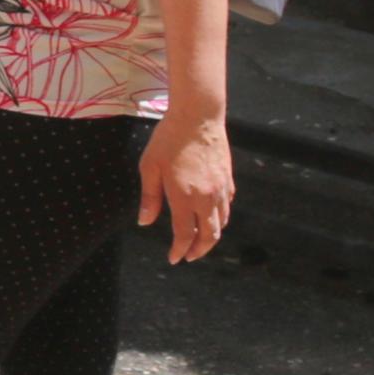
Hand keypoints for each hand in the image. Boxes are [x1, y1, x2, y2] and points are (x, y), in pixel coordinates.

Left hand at [140, 112, 232, 263]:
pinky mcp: (228, 179)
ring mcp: (221, 189)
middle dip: (199, 250)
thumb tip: (145, 222)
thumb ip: (150, 197)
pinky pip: (227, 207)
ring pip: (221, 223)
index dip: (179, 250)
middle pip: (209, 235)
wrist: (198, 116)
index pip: (184, 234)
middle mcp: (207, 198)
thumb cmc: (169, 139)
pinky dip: (221, 218)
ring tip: (200, 240)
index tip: (174, 258)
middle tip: (189, 256)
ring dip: (212, 236)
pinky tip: (212, 217)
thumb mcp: (150, 167)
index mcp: (185, 197)